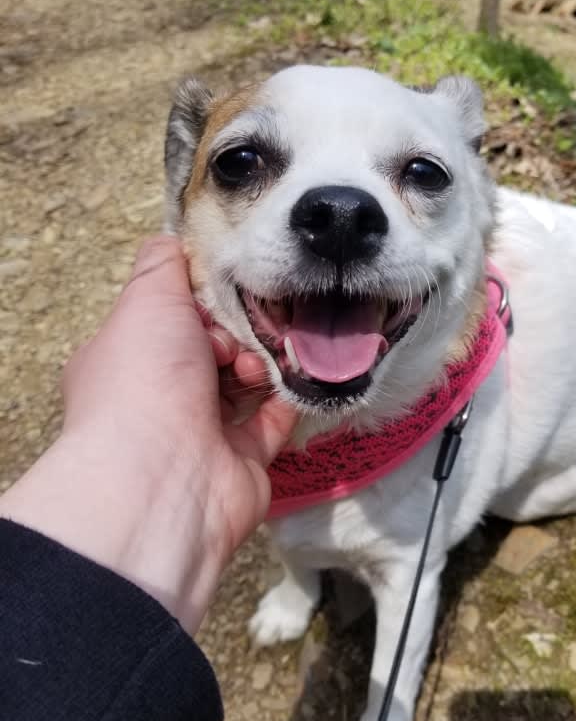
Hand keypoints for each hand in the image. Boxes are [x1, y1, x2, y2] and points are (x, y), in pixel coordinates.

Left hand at [0, 236, 296, 632]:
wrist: (163, 479)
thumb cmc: (143, 384)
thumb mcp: (145, 300)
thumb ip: (163, 265)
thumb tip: (173, 241)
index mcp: (128, 359)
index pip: (170, 316)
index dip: (199, 299)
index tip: (224, 287)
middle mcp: (162, 397)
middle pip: (213, 347)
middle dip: (236, 331)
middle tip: (247, 327)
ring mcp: (203, 431)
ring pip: (244, 382)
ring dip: (263, 361)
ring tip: (266, 355)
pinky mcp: (243, 460)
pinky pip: (273, 419)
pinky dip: (288, 396)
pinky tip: (302, 371)